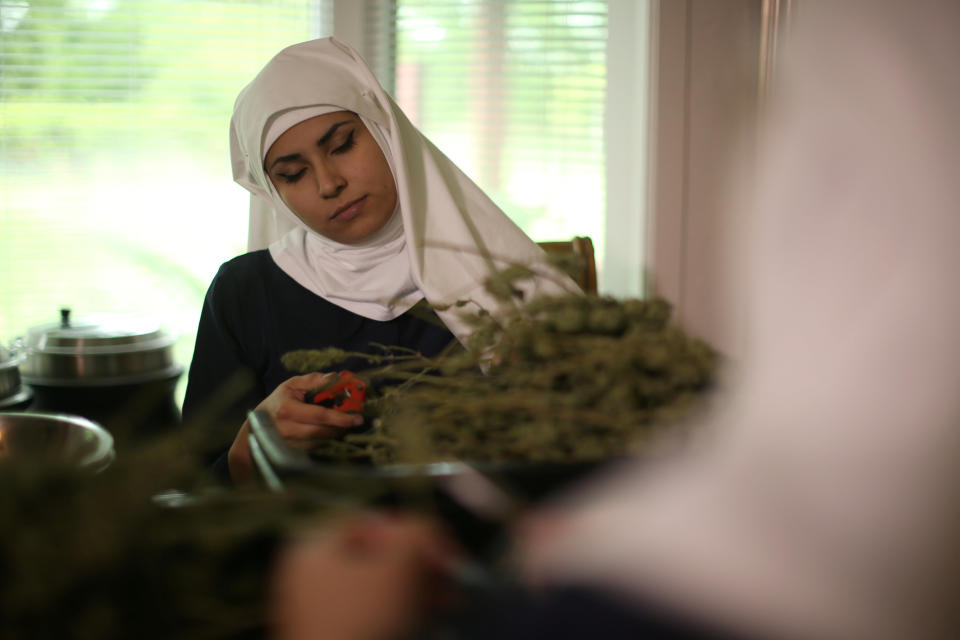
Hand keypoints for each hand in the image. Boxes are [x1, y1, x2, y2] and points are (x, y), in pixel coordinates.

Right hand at [227, 372, 364, 484]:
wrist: (255, 428)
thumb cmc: (277, 402)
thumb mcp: (292, 385)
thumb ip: (314, 380)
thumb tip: (336, 377)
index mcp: (287, 410)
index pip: (320, 416)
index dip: (340, 417)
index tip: (357, 418)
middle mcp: (288, 429)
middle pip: (323, 432)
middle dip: (342, 427)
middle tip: (355, 421)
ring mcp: (290, 444)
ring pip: (321, 442)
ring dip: (336, 434)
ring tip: (343, 425)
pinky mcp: (293, 453)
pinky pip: (316, 449)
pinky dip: (326, 441)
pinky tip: (330, 432)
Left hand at [270, 512, 465, 639]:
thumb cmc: (364, 620)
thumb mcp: (398, 564)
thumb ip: (418, 533)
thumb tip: (429, 530)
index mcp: (314, 547)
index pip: (374, 522)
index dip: (416, 532)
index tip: (448, 553)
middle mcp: (311, 575)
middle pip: (378, 555)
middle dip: (423, 565)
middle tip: (455, 580)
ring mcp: (321, 612)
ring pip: (381, 588)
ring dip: (420, 590)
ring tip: (453, 602)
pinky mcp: (337, 639)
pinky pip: (375, 615)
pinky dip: (405, 613)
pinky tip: (433, 619)